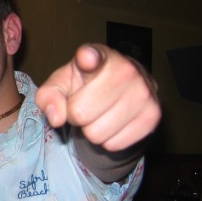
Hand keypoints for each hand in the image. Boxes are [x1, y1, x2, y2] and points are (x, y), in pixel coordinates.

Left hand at [35, 44, 159, 150]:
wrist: (120, 91)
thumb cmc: (85, 85)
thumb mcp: (60, 85)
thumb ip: (48, 96)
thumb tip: (56, 117)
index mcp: (99, 56)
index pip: (92, 57)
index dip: (88, 58)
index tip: (86, 58)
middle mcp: (126, 69)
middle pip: (80, 113)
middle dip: (76, 116)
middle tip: (84, 106)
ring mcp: (144, 93)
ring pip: (97, 133)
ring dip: (92, 130)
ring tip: (99, 113)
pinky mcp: (153, 116)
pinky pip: (113, 144)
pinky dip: (108, 140)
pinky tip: (113, 122)